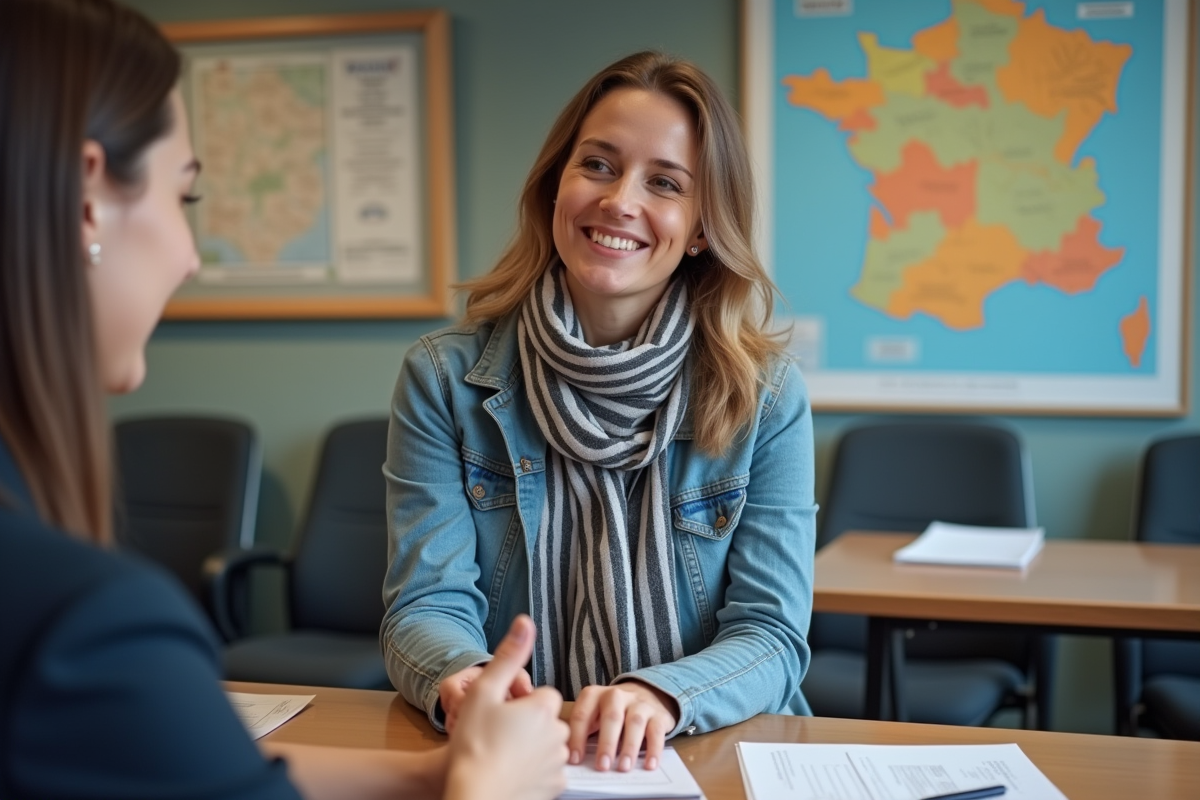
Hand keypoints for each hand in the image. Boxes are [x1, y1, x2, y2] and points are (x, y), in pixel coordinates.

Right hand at [445, 615, 568, 799]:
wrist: (475, 795)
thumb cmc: (474, 746)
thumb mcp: (484, 692)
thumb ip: (508, 656)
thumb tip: (525, 622)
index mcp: (543, 708)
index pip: (544, 696)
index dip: (523, 704)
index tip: (504, 715)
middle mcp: (558, 733)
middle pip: (548, 721)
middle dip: (531, 726)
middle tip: (501, 736)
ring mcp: (558, 762)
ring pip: (549, 746)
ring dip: (534, 748)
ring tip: (505, 756)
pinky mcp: (555, 787)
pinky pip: (549, 772)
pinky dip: (536, 772)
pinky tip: (514, 774)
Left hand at [568, 681, 678, 771]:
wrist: (645, 693)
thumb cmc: (612, 711)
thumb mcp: (594, 713)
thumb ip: (584, 729)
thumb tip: (570, 756)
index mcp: (595, 695)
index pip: (583, 715)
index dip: (577, 737)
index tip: (575, 759)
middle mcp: (617, 695)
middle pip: (611, 717)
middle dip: (606, 743)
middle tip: (602, 766)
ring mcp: (639, 703)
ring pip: (635, 723)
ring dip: (629, 747)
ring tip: (624, 767)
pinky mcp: (658, 714)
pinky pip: (656, 731)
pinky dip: (654, 749)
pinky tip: (649, 764)